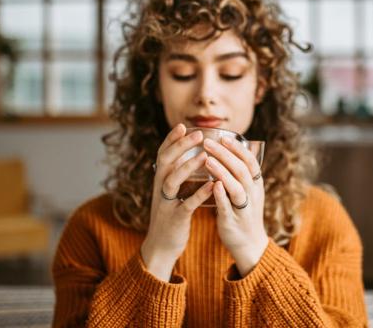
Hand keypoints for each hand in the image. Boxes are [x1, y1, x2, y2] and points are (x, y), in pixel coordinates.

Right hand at [140, 123, 213, 280]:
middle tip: (198, 133)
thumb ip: (176, 176)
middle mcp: (160, 189)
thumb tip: (186, 157)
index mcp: (160, 181)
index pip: (162, 155)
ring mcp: (166, 204)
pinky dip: (199, 194)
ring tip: (205, 156)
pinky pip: (186, 204)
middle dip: (180, 146)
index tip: (183, 125)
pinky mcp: (175, 219)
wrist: (161, 246)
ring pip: (173, 180)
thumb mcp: (170, 194)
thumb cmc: (171, 216)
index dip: (171, 140)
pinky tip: (212, 186)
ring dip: (188, 166)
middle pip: (166, 162)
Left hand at [203, 136, 268, 276]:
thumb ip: (241, 174)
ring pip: (237, 186)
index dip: (238, 148)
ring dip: (222, 172)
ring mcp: (244, 208)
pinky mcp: (233, 221)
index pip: (250, 161)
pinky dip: (221, 195)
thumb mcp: (248, 191)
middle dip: (225, 155)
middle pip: (242, 170)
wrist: (249, 244)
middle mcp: (253, 194)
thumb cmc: (244, 213)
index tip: (224, 137)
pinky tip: (212, 185)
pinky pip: (228, 206)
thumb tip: (235, 150)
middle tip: (208, 143)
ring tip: (208, 160)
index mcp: (256, 185)